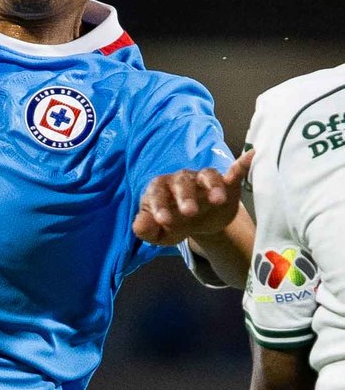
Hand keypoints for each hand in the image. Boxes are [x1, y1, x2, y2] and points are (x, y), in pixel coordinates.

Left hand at [133, 148, 252, 246]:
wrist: (199, 224)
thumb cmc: (174, 225)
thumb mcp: (159, 233)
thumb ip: (147, 230)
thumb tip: (138, 226)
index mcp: (161, 190)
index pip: (156, 193)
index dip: (159, 206)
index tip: (164, 221)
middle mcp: (182, 180)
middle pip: (182, 182)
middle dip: (185, 196)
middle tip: (190, 213)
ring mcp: (204, 180)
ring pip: (207, 175)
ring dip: (213, 186)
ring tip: (218, 200)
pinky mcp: (226, 182)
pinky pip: (234, 170)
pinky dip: (242, 164)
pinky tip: (252, 156)